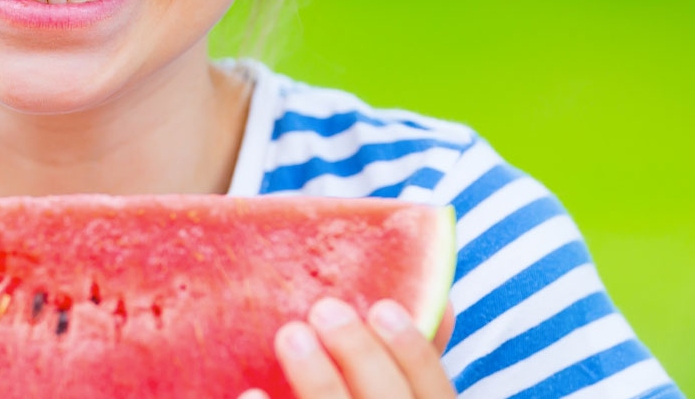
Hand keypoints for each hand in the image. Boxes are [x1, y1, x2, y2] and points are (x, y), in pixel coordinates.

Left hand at [241, 298, 457, 398]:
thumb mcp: (394, 395)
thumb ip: (406, 364)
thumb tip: (444, 304)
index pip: (436, 395)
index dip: (416, 353)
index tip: (383, 306)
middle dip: (362, 357)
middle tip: (325, 309)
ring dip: (320, 381)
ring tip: (291, 334)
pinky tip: (251, 393)